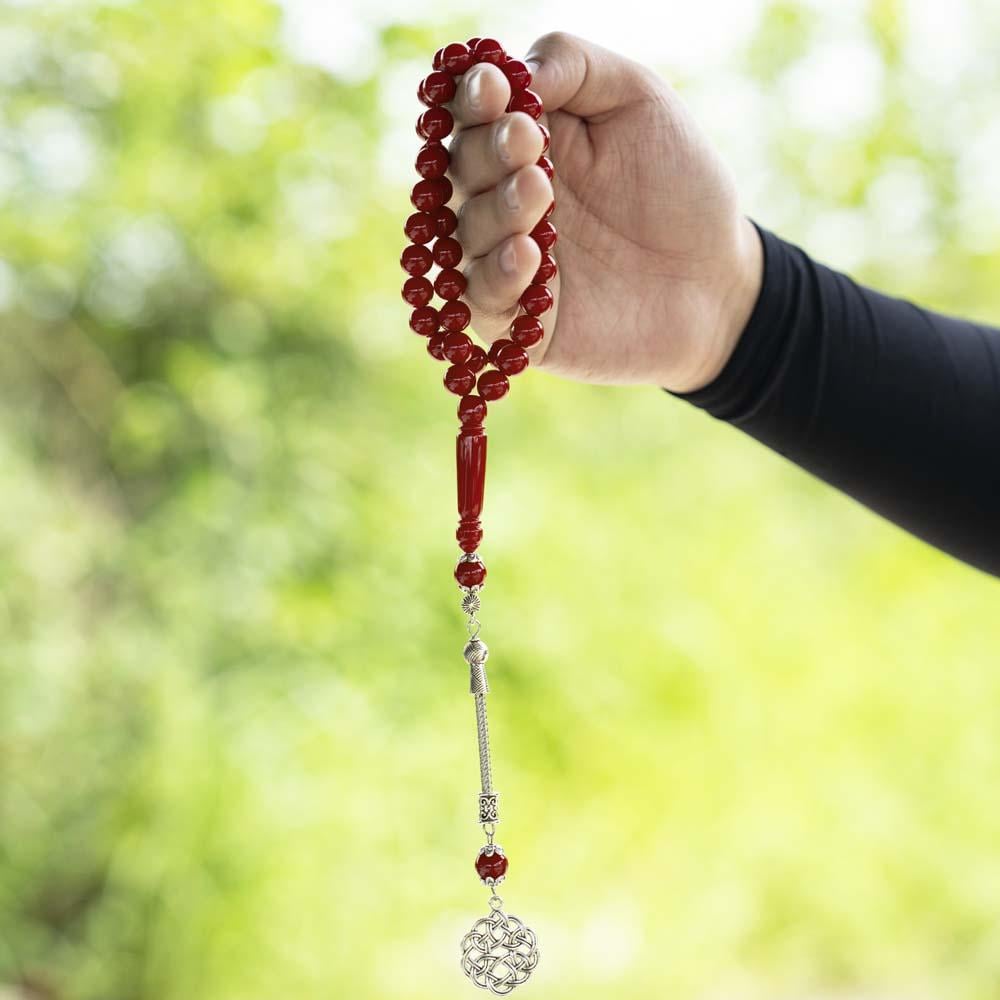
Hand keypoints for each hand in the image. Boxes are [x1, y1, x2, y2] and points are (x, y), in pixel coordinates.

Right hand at [446, 32, 762, 392]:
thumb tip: (509, 72)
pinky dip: (497, 276)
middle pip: (459, 173)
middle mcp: (502, 201)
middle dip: (486, 153)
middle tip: (526, 141)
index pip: (471, 117)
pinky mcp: (520, 323)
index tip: (493, 89)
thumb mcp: (638, 99)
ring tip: (539, 190)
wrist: (717, 277)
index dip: (472, 100)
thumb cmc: (679, 183)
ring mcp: (507, 263)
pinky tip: (528, 254)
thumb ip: (574, 66)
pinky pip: (483, 302)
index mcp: (521, 143)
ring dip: (494, 210)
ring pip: (465, 236)